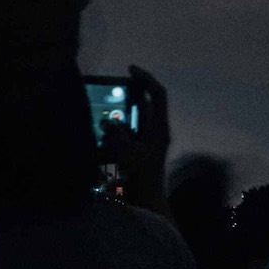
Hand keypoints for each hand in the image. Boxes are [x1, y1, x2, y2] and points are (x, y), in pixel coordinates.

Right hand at [102, 65, 170, 212]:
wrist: (150, 198)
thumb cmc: (141, 177)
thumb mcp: (127, 154)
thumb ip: (117, 135)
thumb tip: (109, 122)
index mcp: (160, 127)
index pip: (158, 94)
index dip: (146, 78)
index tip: (130, 69)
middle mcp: (160, 129)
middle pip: (152, 100)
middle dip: (136, 90)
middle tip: (118, 83)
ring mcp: (155, 137)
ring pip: (143, 113)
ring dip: (128, 108)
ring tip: (110, 106)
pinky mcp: (147, 146)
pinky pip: (136, 127)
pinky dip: (124, 123)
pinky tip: (109, 129)